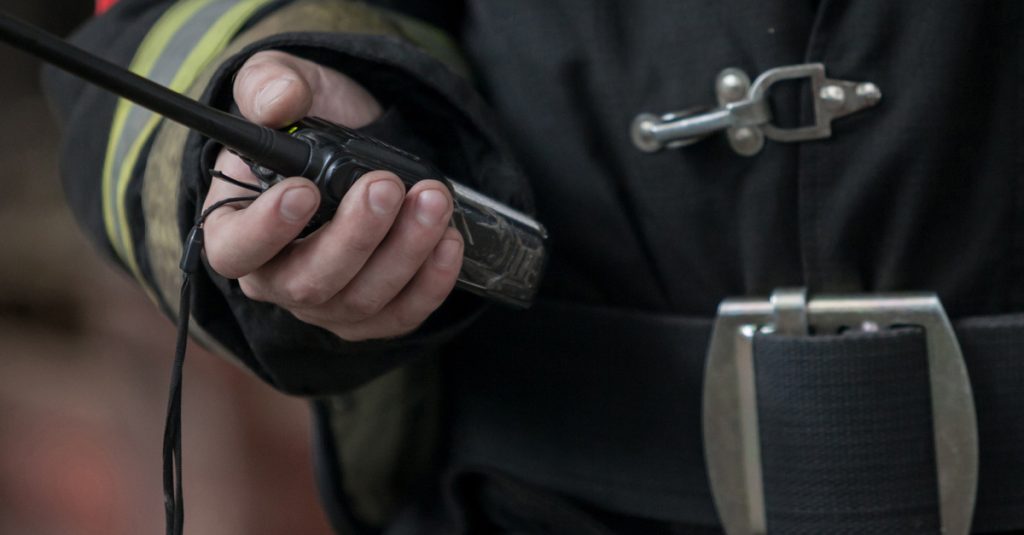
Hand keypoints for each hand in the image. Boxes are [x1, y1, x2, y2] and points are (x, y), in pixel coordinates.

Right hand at [202, 51, 463, 340]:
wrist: (362, 146)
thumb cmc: (308, 123)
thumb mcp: (282, 85)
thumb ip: (269, 85)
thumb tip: (279, 102)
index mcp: (235, 228)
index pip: (234, 250)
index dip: (266, 230)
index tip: (304, 191)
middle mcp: (276, 277)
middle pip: (306, 283)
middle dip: (354, 236)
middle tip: (386, 186)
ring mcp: (326, 303)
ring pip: (361, 300)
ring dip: (404, 252)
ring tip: (433, 200)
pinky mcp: (372, 315)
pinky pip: (401, 315)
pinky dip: (430, 283)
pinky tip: (448, 240)